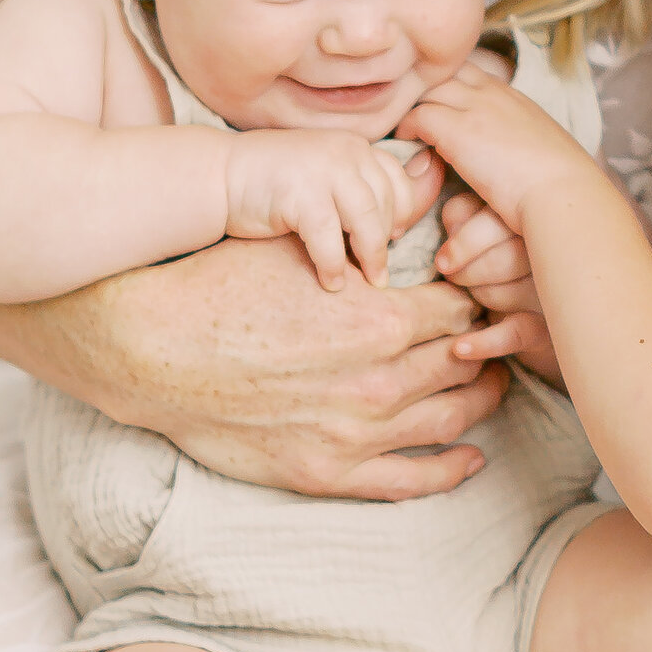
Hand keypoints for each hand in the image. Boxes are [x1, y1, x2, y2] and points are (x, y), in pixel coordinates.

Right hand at [43, 236, 508, 497]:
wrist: (153, 351)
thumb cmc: (222, 287)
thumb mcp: (300, 242)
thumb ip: (371, 221)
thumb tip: (429, 171)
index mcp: (378, 317)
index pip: (460, 310)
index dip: (476, 300)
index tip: (480, 296)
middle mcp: (377, 379)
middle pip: (464, 364)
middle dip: (487, 349)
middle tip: (498, 340)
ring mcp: (355, 432)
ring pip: (450, 419)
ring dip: (479, 402)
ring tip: (490, 387)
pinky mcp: (328, 471)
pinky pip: (410, 479)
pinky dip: (450, 468)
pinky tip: (470, 456)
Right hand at [221, 128, 441, 290]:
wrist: (219, 176)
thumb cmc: (274, 185)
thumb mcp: (326, 179)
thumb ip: (360, 191)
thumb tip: (403, 227)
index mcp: (355, 147)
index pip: (399, 181)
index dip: (403, 214)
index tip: (393, 239)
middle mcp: (346, 151)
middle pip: (388, 203)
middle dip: (386, 241)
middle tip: (380, 271)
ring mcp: (323, 169)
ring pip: (366, 221)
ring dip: (371, 257)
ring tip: (371, 282)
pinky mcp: (300, 194)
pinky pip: (329, 238)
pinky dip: (333, 265)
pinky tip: (332, 282)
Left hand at [405, 63, 596, 227]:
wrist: (562, 191)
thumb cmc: (559, 182)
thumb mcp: (542, 148)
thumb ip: (519, 141)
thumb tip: (510, 156)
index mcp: (514, 96)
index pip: (472, 72)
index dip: (451, 84)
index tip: (440, 103)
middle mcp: (493, 93)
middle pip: (446, 70)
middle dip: (426, 86)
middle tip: (410, 109)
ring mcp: (474, 108)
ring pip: (428, 88)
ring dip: (413, 105)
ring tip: (404, 126)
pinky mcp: (457, 129)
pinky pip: (419, 116)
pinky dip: (408, 127)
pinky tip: (407, 142)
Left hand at [436, 186, 560, 382]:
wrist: (541, 307)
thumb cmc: (499, 257)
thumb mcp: (478, 227)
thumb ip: (462, 213)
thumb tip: (447, 212)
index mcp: (535, 214)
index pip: (496, 219)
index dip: (466, 240)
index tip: (445, 259)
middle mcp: (551, 247)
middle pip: (505, 255)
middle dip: (469, 271)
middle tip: (453, 277)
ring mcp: (552, 289)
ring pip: (504, 293)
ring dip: (480, 299)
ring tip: (471, 299)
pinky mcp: (548, 327)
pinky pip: (514, 334)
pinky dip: (484, 343)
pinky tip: (459, 348)